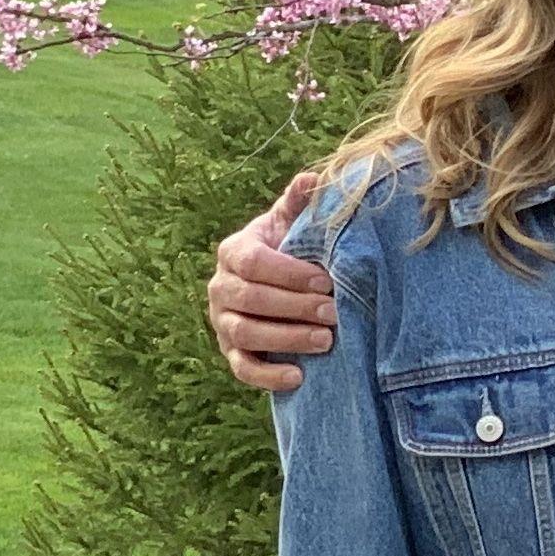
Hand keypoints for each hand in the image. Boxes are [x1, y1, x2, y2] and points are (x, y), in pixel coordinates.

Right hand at [209, 167, 336, 394]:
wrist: (275, 284)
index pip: (253, 262)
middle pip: (249, 299)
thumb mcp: (292, 224)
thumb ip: (299, 204)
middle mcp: (220, 287)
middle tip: (334, 311)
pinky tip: (298, 377)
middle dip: (294, 307)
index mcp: (234, 252)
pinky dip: (267, 376)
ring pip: (244, 334)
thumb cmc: (289, 250)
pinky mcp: (231, 353)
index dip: (288, 273)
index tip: (325, 280)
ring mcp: (222, 322)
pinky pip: (241, 369)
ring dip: (285, 339)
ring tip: (325, 340)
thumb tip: (313, 178)